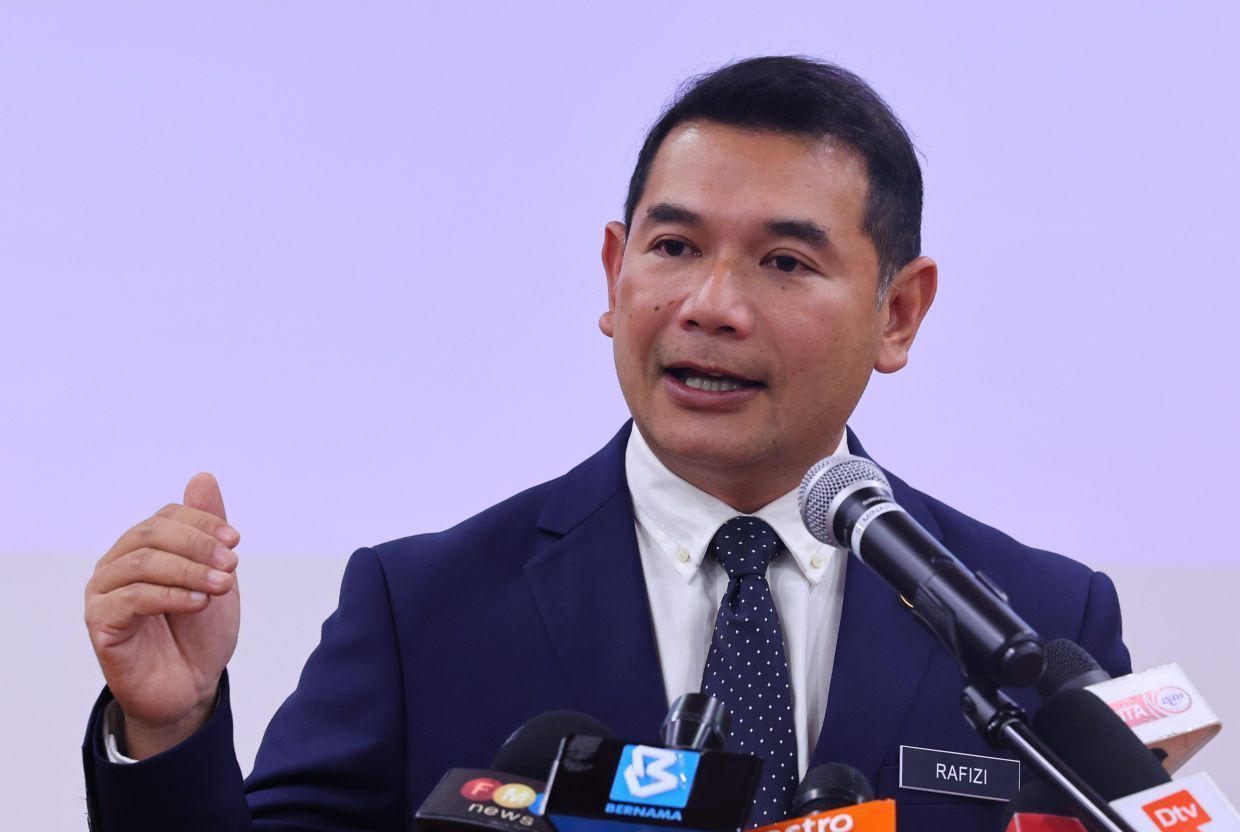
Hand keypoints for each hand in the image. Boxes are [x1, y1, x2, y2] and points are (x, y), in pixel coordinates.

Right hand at [84, 473, 240, 757]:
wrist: (191, 685)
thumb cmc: (200, 630)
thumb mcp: (215, 572)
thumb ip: (207, 528)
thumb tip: (202, 477)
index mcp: (143, 547)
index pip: (167, 516)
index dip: (203, 522)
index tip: (236, 539)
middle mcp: (117, 564)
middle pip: (151, 534)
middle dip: (198, 544)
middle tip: (232, 563)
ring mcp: (104, 592)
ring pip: (143, 563)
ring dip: (189, 570)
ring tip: (222, 585)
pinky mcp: (100, 622)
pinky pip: (132, 598)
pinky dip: (171, 595)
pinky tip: (200, 602)